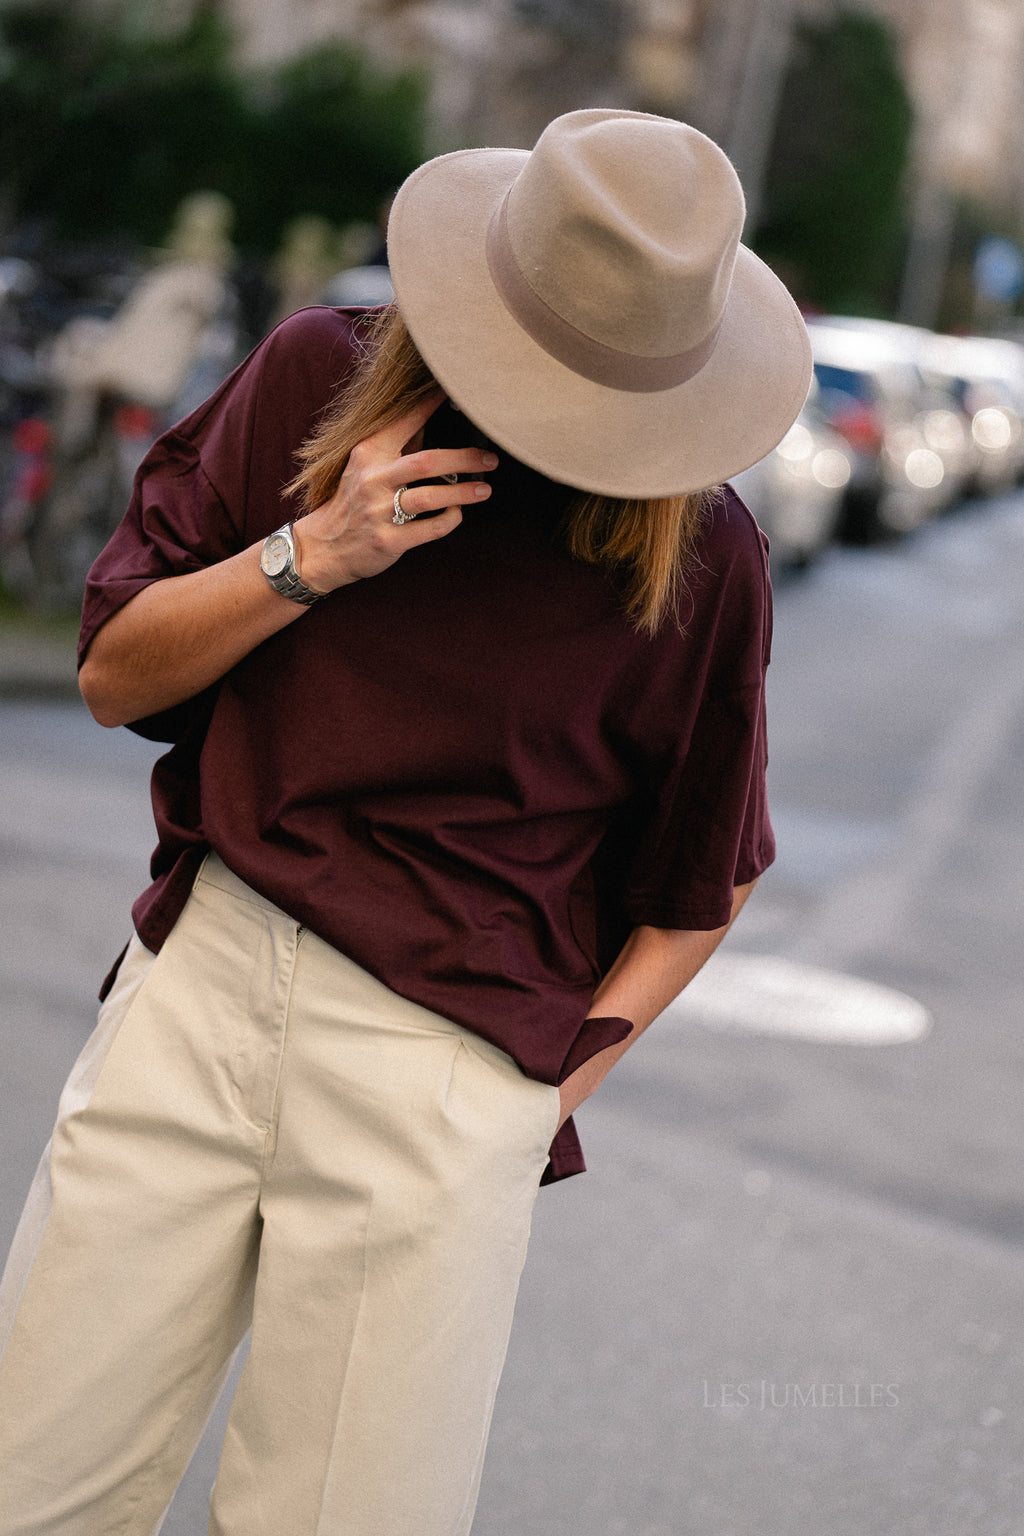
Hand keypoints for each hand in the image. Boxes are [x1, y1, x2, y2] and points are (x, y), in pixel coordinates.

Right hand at [294, 390, 497, 592]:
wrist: (324, 547)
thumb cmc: (353, 501)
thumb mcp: (366, 465)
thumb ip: (397, 444)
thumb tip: (432, 417)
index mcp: (368, 453)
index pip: (406, 421)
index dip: (433, 405)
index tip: (459, 395)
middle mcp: (373, 479)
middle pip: (428, 461)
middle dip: (465, 458)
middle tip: (490, 459)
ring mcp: (379, 512)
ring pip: (431, 497)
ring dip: (463, 492)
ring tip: (485, 488)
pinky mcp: (388, 541)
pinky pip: (430, 529)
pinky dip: (449, 519)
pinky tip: (456, 513)